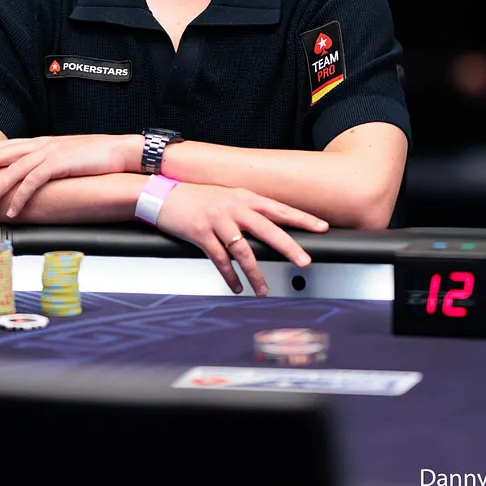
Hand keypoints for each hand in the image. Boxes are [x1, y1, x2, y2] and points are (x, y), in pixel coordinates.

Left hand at [0, 133, 139, 216]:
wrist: (122, 151)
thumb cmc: (97, 157)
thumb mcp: (68, 156)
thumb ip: (50, 162)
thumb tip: (37, 174)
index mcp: (41, 142)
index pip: (5, 147)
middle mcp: (41, 145)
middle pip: (0, 156)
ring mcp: (49, 153)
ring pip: (11, 171)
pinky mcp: (59, 164)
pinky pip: (33, 182)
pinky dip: (19, 198)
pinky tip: (12, 212)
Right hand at [153, 183, 327, 296]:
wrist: (163, 194)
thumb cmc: (197, 198)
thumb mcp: (227, 197)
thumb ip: (248, 210)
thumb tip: (270, 226)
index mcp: (244, 197)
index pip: (279, 209)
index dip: (302, 219)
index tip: (322, 227)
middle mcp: (234, 207)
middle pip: (268, 230)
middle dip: (289, 247)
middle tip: (305, 262)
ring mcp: (218, 220)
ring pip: (244, 251)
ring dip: (255, 274)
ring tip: (264, 291)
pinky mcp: (201, 234)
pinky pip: (220, 260)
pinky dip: (230, 276)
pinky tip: (237, 287)